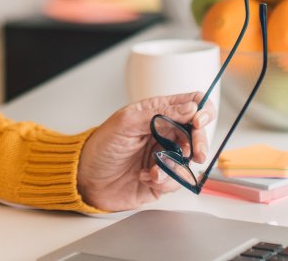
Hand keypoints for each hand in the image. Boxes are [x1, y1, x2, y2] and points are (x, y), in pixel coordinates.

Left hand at [76, 92, 212, 211]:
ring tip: (154, 169)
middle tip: (194, 153)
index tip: (198, 122)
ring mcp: (165, 157)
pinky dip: (163, 180)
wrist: (85, 178)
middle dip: (198, 143)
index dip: (202, 111)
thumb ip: (159, 113)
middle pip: (197, 134)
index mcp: (158, 114)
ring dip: (174, 165)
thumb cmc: (101, 146)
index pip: (191, 105)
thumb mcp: (126, 123)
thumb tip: (190, 108)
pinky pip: (177, 181)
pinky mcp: (162, 180)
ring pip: (189, 160)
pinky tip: (145, 177)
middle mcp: (165, 135)